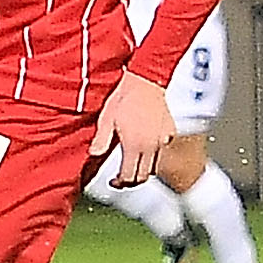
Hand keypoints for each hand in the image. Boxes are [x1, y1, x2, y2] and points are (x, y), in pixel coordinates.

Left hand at [88, 71, 174, 187]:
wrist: (145, 79)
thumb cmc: (123, 96)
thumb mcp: (106, 118)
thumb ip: (101, 140)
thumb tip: (93, 154)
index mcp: (134, 145)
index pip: (129, 176)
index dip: (120, 183)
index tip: (113, 181)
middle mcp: (151, 146)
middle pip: (143, 177)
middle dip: (131, 181)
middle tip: (121, 179)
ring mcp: (163, 140)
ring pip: (154, 167)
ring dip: (143, 170)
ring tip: (132, 164)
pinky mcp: (170, 132)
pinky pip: (162, 151)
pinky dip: (154, 155)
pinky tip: (144, 146)